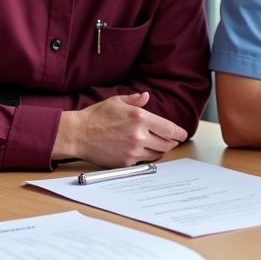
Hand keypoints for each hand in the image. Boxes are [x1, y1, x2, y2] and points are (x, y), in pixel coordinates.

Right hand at [54, 92, 187, 164]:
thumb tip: (147, 97)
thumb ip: (135, 100)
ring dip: (159, 150)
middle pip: (167, 144)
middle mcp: (140, 135)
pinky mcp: (126, 162)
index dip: (179, 133)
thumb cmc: (96, 116)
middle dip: (171, 142)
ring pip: (157, 154)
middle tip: (170, 140)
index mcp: (140, 118)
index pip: (169, 129)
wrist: (78, 134)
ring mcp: (133, 150)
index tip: (182, 134)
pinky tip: (140, 150)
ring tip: (155, 144)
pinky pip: (143, 161)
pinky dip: (145, 156)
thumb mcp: (116, 102)